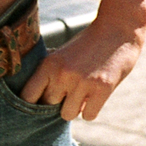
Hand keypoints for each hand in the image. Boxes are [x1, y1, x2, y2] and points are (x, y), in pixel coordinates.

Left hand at [20, 17, 143, 120]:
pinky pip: (88, 116)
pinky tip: (95, 95)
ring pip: (68, 115)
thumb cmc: (87, 43)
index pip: (27, 96)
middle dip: (58, 101)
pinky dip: (92, 109)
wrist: (118, 28)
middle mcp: (63, 74)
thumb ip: (49, 73)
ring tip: (83, 92)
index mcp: (49, 64)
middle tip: (69, 91)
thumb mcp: (62, 54)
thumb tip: (32, 97)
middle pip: (49, 107)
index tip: (41, 100)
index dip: (34, 102)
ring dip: (75, 107)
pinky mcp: (102, 89)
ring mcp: (83, 82)